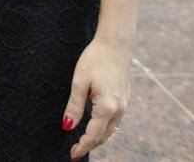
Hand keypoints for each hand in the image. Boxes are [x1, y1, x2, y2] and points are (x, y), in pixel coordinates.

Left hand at [64, 37, 131, 159]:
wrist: (116, 43)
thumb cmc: (95, 58)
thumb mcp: (79, 82)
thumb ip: (74, 107)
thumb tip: (67, 126)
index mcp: (107, 106)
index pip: (93, 135)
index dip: (82, 146)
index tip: (72, 155)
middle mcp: (119, 108)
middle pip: (104, 136)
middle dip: (90, 145)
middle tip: (75, 150)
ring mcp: (125, 104)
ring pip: (112, 129)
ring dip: (98, 137)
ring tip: (84, 141)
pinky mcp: (126, 98)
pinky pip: (116, 119)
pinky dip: (105, 127)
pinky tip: (96, 125)